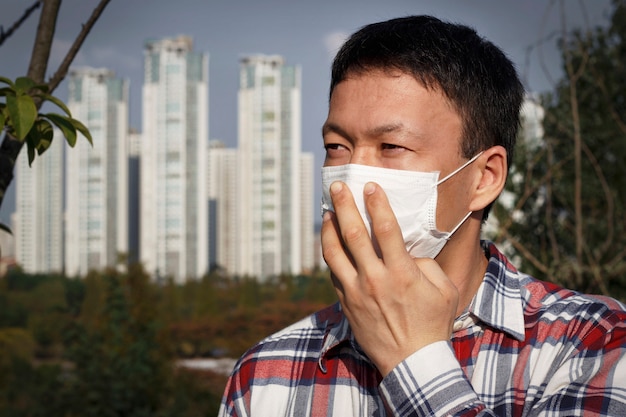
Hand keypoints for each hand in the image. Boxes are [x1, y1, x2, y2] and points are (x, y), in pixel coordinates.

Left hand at [321, 181, 458, 375]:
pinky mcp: (346, 304)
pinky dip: (330, 253)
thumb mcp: (444, 291)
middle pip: (353, 234)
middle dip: (344, 205)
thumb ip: (427, 265)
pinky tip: (330, 241)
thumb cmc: (433, 325)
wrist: (412, 363)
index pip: (386, 229)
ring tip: (326, 211)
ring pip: (334, 253)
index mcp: (402, 273)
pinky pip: (333, 273)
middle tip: (337, 185)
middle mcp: (375, 280)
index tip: (370, 185)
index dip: (377, 204)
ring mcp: (356, 292)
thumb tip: (407, 251)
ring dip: (328, 228)